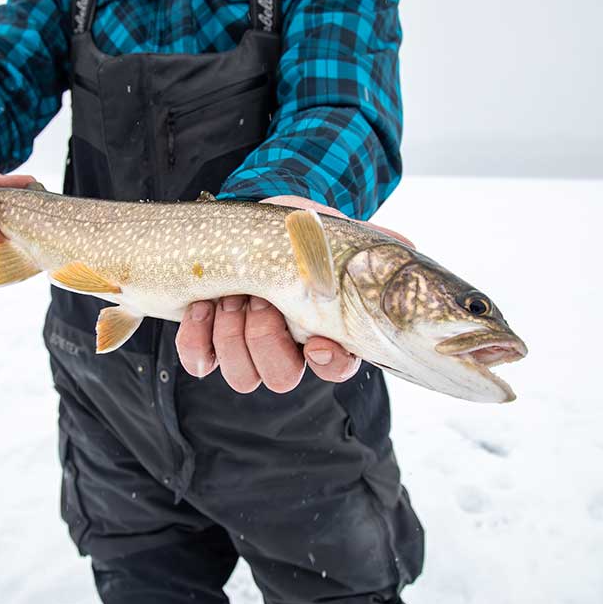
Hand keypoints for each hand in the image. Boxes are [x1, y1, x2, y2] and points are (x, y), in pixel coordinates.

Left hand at [175, 196, 413, 392]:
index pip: (336, 366)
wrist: (234, 225)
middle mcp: (286, 349)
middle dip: (264, 337)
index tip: (315, 341)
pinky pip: (200, 363)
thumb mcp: (320, 229)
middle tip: (257, 299)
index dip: (328, 362)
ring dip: (230, 335)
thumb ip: (358, 240)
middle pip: (281, 378)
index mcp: (322, 328)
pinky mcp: (208, 347)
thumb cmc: (283, 233)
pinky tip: (201, 306)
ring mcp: (245, 353)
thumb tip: (405, 246)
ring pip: (242, 378)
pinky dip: (197, 336)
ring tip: (229, 295)